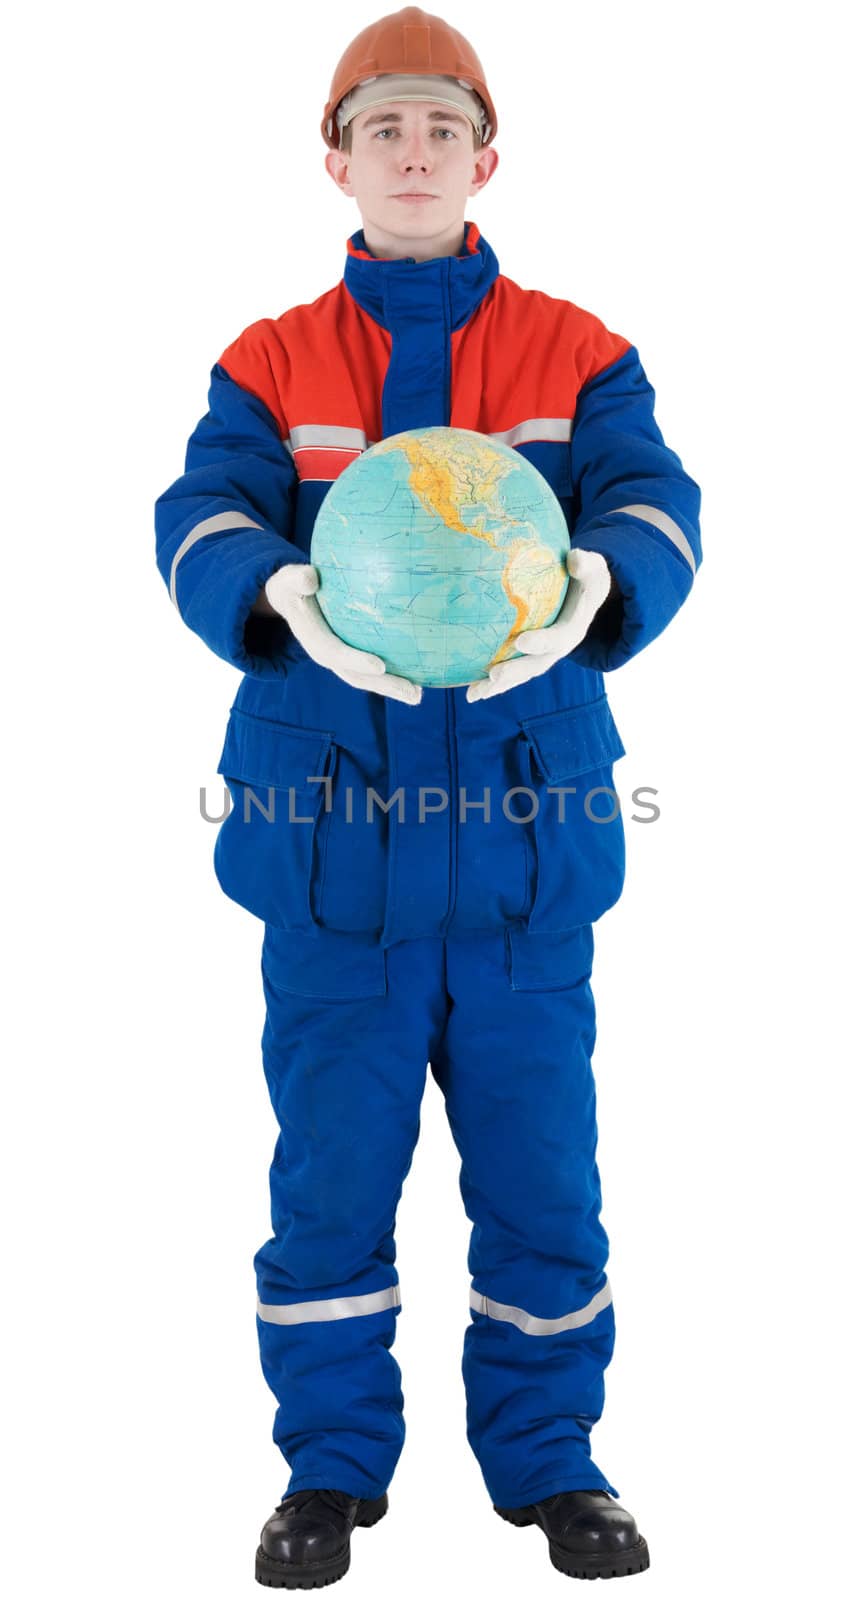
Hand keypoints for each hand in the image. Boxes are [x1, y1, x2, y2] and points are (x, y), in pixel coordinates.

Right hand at [265, 563, 422, 704]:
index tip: (380, 665)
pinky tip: (420, 672)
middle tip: (413, 693)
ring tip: (419, 694)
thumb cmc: (293, 586)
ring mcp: (342, 659)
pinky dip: (395, 673)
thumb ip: (297, 579)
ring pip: (368, 679)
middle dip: (385, 686)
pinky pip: (375, 668)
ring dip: (393, 688)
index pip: (337, 654)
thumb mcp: (289, 579)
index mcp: (315, 640)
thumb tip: (309, 578)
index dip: (356, 662)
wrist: (291, 599)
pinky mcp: (352, 656)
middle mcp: (329, 656)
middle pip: (358, 677)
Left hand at [466, 549, 612, 702]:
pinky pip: (510, 671)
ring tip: (474, 694)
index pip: (559, 638)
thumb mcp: (593, 568)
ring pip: (521, 674)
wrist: (585, 595)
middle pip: (536, 665)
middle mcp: (558, 649)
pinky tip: (470, 691)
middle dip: (515, 672)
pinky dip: (491, 683)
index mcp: (573, 629)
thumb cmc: (586, 578)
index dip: (542, 642)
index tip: (521, 641)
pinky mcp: (530, 657)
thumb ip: (586, 564)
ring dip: (498, 685)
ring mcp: (544, 656)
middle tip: (493, 675)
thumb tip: (575, 558)